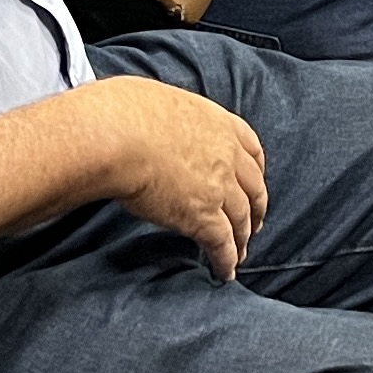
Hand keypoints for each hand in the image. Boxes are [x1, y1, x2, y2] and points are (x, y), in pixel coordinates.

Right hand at [93, 76, 270, 277]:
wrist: (117, 134)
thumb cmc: (123, 111)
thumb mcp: (161, 100)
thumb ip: (173, 117)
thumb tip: (156, 122)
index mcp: (219, 124)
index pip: (251, 149)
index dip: (256, 170)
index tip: (254, 182)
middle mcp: (226, 156)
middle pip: (253, 188)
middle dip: (256, 209)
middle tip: (253, 224)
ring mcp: (219, 188)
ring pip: (241, 220)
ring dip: (242, 239)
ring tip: (239, 253)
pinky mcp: (202, 217)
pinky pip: (222, 245)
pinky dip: (226, 261)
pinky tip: (224, 271)